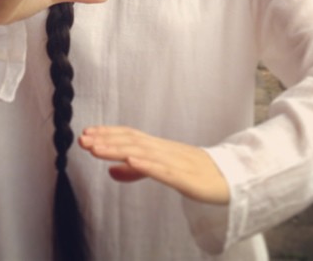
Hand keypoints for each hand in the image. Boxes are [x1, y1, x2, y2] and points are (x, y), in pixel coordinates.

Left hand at [79, 126, 229, 204]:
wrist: (230, 178)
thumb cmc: (194, 172)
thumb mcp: (161, 170)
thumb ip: (136, 170)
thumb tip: (111, 171)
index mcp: (157, 147)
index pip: (128, 135)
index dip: (106, 134)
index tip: (85, 133)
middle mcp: (163, 150)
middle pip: (131, 140)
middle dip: (105, 139)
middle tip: (82, 139)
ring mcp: (174, 162)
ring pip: (142, 152)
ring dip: (117, 149)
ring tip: (96, 149)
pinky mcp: (185, 179)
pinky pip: (164, 170)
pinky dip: (146, 164)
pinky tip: (131, 161)